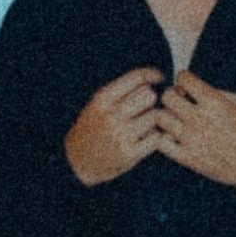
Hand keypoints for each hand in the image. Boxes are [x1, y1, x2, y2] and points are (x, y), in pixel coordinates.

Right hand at [64, 67, 165, 184]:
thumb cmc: (92, 129)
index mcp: (102, 100)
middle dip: (149, 101)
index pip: (136, 78)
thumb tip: (155, 77)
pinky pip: (156, 137)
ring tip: (143, 126)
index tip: (159, 77)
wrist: (76, 162)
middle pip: (148, 95)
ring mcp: (120, 135)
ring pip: (155, 116)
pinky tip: (146, 139)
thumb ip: (121, 92)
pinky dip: (155, 137)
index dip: (151, 74)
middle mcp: (111, 115)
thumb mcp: (98, 105)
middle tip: (144, 109)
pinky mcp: (130, 154)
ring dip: (154, 120)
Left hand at [152, 71, 235, 199]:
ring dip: (166, 116)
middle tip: (179, 102)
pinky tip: (174, 137)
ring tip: (176, 120)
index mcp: (214, 102)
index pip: (183, 78)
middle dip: (172, 95)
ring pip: (160, 118)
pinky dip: (164, 138)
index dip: (184, 79)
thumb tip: (193, 88)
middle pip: (167, 97)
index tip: (188, 86)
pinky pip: (161, 143)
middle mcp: (200, 119)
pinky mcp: (188, 158)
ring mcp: (192, 140)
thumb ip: (215, 92)